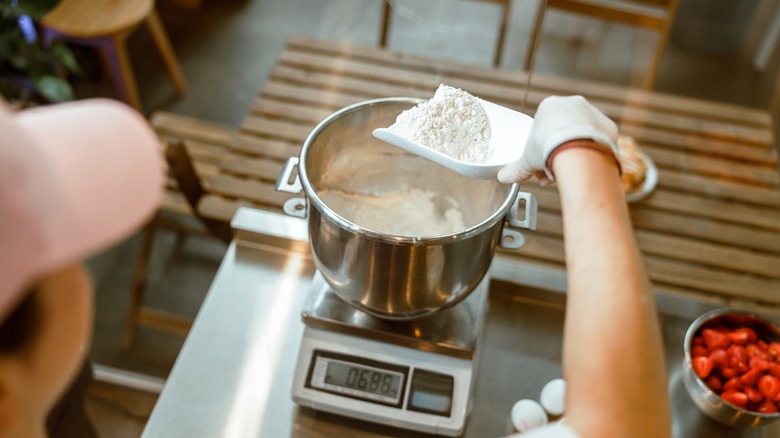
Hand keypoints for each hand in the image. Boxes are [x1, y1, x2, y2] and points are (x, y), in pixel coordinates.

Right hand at [497, 95, 618, 183]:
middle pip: (563, 131)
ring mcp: (592, 113)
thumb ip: (516, 169)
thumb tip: (503, 178)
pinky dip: (592, 152)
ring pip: (581, 135)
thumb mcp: (527, 160)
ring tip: (569, 173)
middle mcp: (572, 104)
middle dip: (557, 152)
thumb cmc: (549, 149)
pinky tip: (586, 166)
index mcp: (549, 106)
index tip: (540, 163)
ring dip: (574, 152)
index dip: (540, 147)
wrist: (578, 152)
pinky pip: (599, 140)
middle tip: (553, 171)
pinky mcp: (608, 126)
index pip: (543, 127)